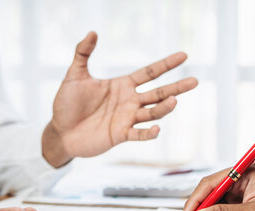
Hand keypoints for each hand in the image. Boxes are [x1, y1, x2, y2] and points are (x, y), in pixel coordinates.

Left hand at [42, 32, 197, 166]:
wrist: (60, 131)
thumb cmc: (67, 104)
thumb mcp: (74, 75)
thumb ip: (83, 53)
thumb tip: (92, 32)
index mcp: (122, 86)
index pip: (149, 73)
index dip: (166, 65)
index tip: (184, 55)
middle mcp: (129, 102)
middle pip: (158, 93)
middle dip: (176, 87)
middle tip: (195, 81)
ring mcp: (126, 119)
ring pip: (152, 113)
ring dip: (164, 108)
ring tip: (174, 101)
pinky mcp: (119, 135)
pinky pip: (138, 134)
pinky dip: (148, 133)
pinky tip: (157, 129)